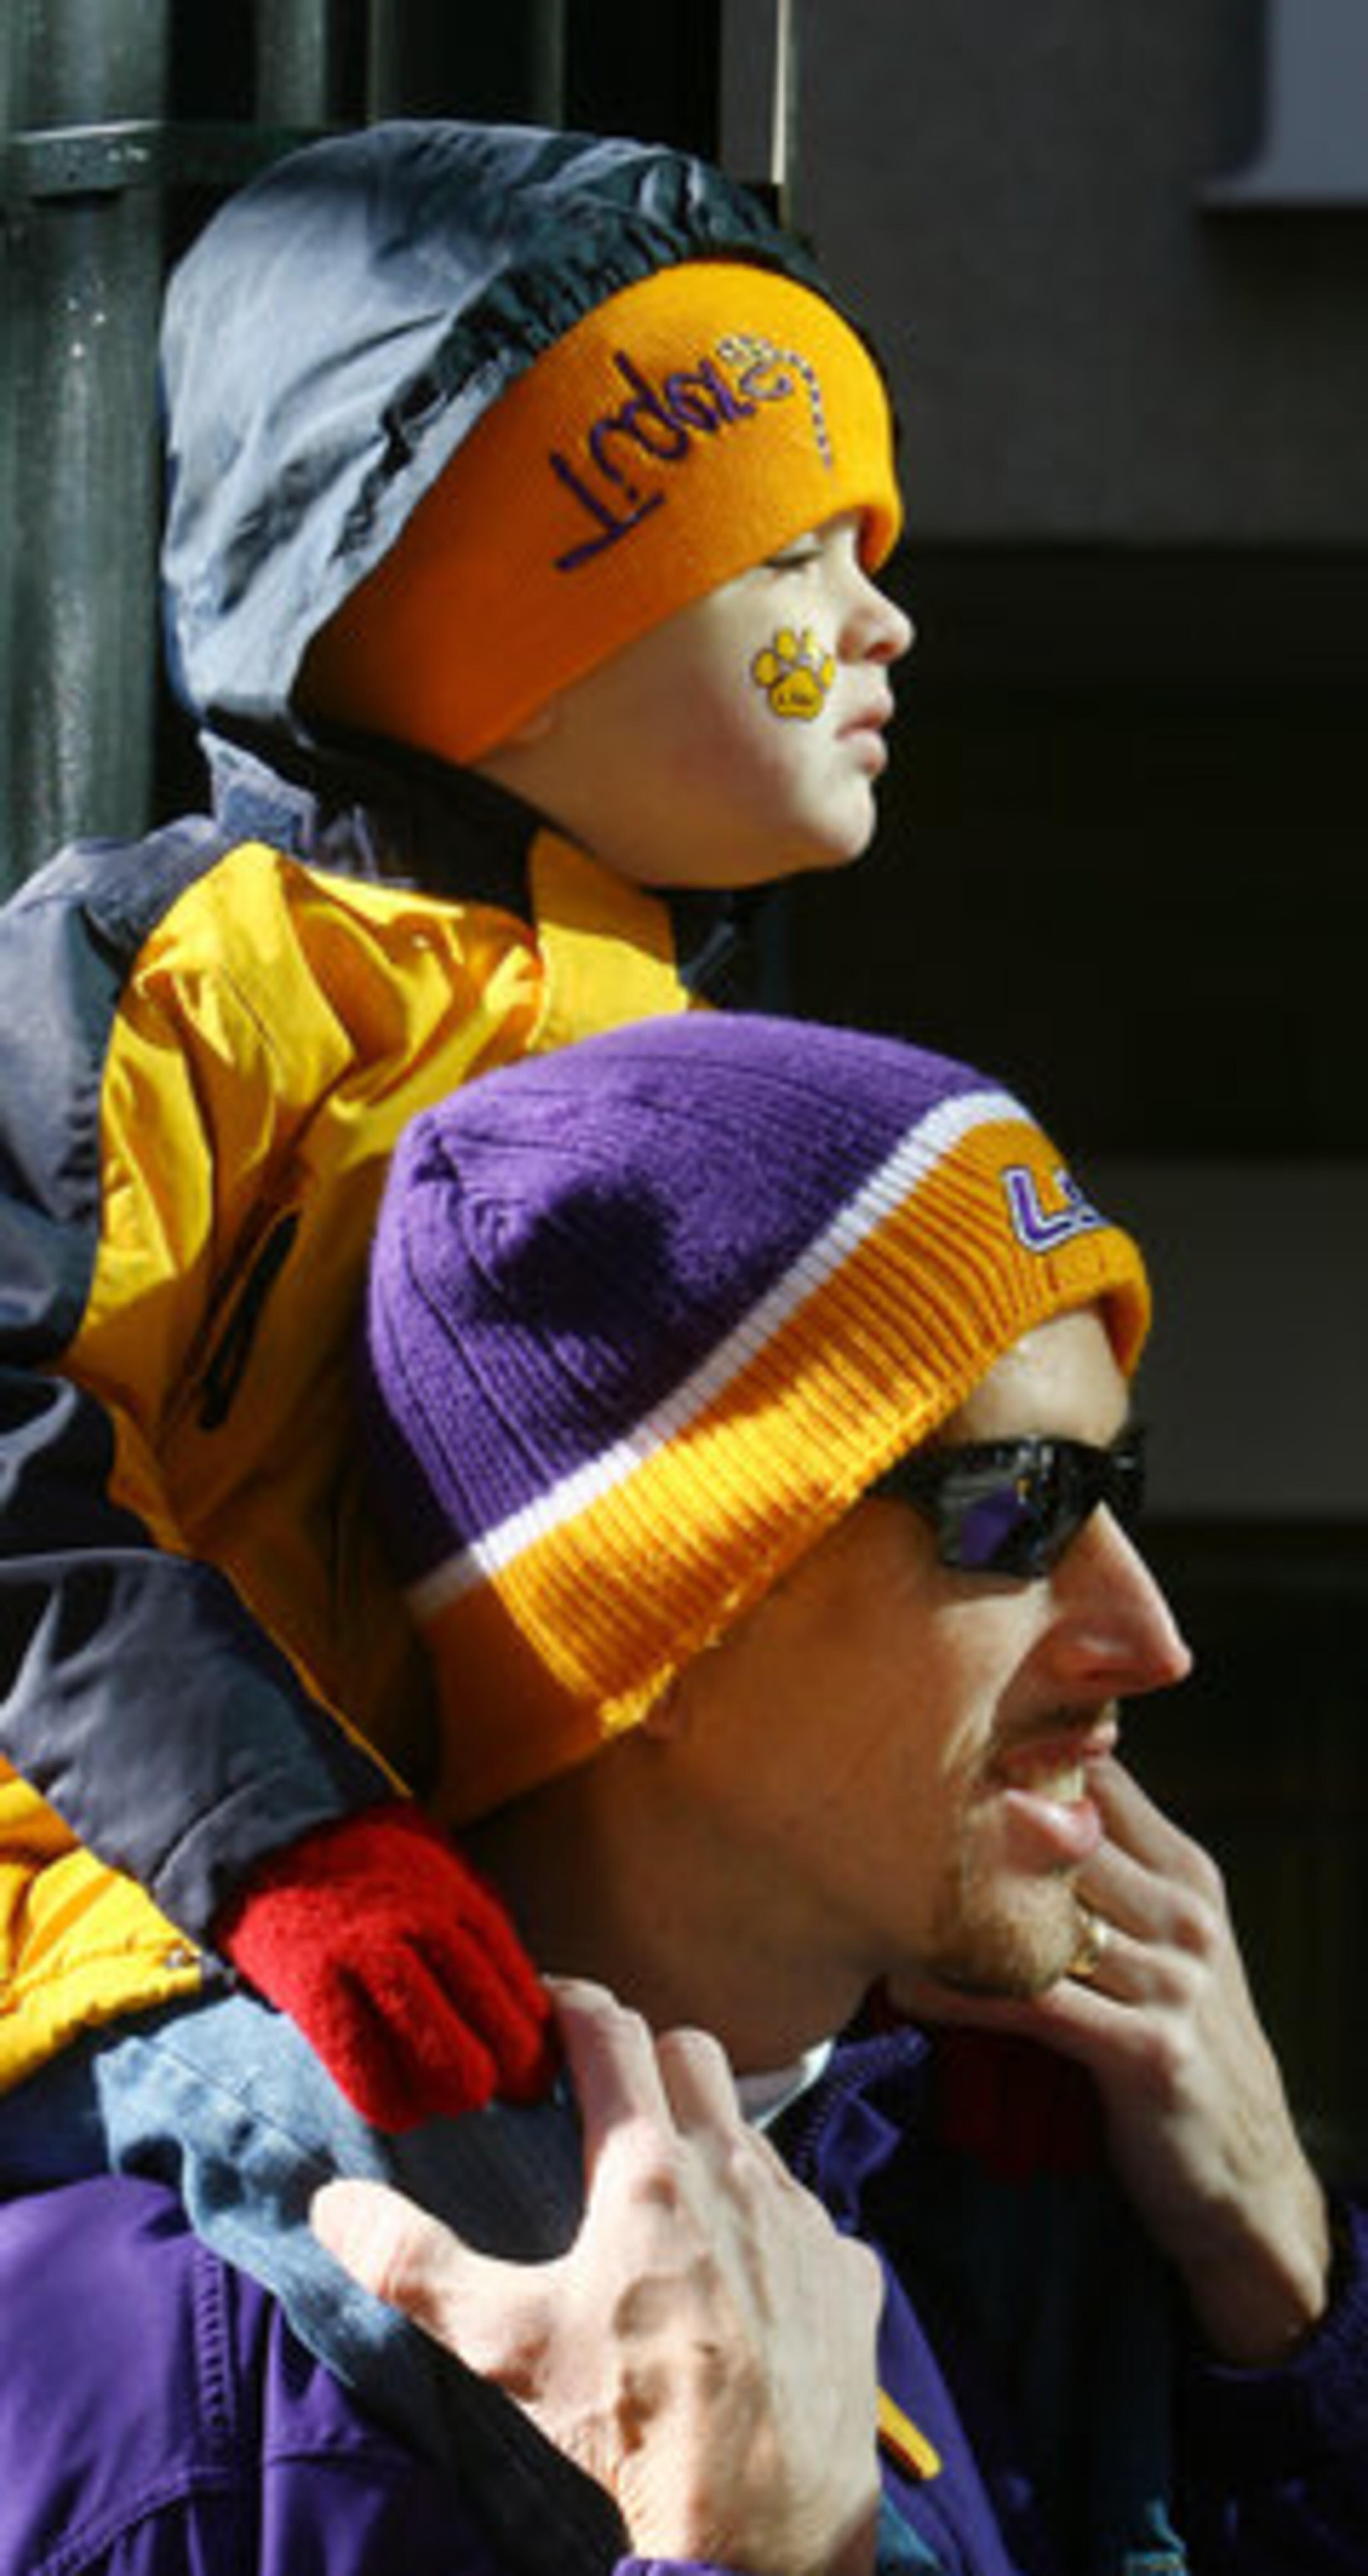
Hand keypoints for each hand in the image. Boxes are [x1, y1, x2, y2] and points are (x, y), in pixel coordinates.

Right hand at [218, 1799, 555, 2128]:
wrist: (276, 1841)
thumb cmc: (371, 1871)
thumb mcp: (443, 1877)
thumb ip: (481, 1935)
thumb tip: (530, 2010)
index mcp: (462, 1903)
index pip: (525, 1997)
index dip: (537, 2049)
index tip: (532, 2073)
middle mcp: (425, 1930)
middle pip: (498, 2041)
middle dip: (506, 2080)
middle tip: (491, 2087)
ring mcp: (369, 1961)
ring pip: (445, 2070)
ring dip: (451, 2097)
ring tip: (440, 2095)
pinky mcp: (318, 1993)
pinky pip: (372, 2084)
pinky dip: (394, 2106)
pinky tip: (397, 2102)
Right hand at [313, 1980, 882, 2575]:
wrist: (764, 2522)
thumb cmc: (636, 2423)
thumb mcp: (505, 2342)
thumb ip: (414, 2263)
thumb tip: (336, 2205)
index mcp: (649, 2168)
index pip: (611, 2031)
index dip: (575, 2005)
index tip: (550, 2009)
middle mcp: (737, 2170)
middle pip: (691, 2053)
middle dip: (647, 2059)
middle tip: (607, 2102)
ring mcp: (804, 2216)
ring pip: (753, 2130)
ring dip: (710, 2141)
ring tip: (670, 2201)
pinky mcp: (850, 2270)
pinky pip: (809, 2215)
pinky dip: (772, 2226)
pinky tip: (745, 2279)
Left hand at [896, 1758, 1329, 2366]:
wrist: (1244, 2175)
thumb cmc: (1176, 2042)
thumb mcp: (1163, 1945)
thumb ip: (1107, 1878)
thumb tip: (1006, 1813)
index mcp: (1187, 1873)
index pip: (1103, 1783)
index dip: (1023, 1759)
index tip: (934, 1756)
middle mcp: (1185, 1915)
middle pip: (1069, 1836)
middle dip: (975, 1826)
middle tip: (877, 1816)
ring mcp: (1173, 1982)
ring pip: (1045, 1916)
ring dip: (955, 1910)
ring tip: (872, 1897)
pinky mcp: (1150, 2051)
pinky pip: (1037, 2005)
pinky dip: (964, 1994)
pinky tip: (907, 1988)